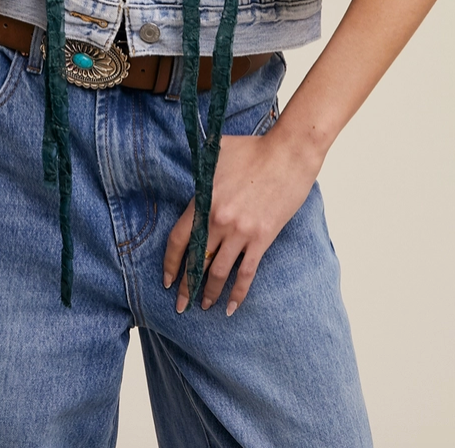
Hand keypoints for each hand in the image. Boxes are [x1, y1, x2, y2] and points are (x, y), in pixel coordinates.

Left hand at [163, 128, 319, 315]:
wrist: (287, 153)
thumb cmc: (252, 148)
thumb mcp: (216, 152)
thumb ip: (199, 165)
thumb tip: (188, 164)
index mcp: (203, 200)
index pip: (179, 239)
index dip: (171, 263)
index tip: (167, 279)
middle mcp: (219, 220)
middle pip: (196, 260)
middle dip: (186, 287)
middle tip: (179, 306)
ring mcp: (241, 231)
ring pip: (219, 272)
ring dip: (210, 293)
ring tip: (204, 307)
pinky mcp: (262, 238)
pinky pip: (247, 273)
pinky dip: (238, 293)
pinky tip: (231, 307)